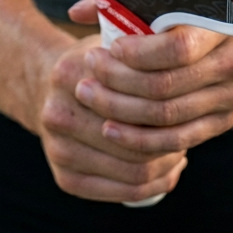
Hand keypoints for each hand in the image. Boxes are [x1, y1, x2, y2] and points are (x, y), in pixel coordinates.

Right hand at [35, 29, 187, 202]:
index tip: (189, 101)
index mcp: (72, 74)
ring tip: (181, 150)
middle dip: (170, 140)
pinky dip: (152, 186)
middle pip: (134, 141)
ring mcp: (58, 150)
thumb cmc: (93, 62)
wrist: (42, 86)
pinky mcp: (64, 178)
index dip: (168, 106)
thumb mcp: (109, 40)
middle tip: (191, 130)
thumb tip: (182, 46)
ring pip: (132, 171)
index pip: (133, 101)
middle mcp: (59, 114)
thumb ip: (138, 40)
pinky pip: (121, 192)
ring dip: (165, 166)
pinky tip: (168, 172)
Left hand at [67, 0, 232, 156]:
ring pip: (168, 118)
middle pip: (166, 86)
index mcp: (226, 26)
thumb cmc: (209, 7)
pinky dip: (141, 140)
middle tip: (86, 74)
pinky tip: (111, 131)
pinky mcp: (223, 122)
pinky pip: (178, 140)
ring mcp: (231, 98)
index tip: (106, 48)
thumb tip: (76, 11)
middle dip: (118, 83)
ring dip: (122, 112)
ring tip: (89, 97)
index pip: (177, 48)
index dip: (138, 54)